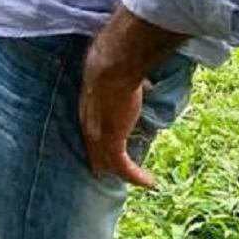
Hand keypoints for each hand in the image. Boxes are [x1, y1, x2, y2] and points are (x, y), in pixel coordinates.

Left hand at [78, 7, 183, 188]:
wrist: (113, 60)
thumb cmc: (113, 55)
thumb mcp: (118, 69)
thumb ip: (127, 78)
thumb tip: (145, 81)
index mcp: (88, 101)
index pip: (91, 123)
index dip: (99, 134)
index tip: (108, 140)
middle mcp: (89, 119)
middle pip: (93, 147)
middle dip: (102, 159)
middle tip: (112, 169)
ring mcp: (98, 132)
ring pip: (107, 160)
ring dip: (122, 171)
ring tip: (137, 179)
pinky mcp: (112, 140)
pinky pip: (123, 166)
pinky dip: (137, 176)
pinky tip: (150, 182)